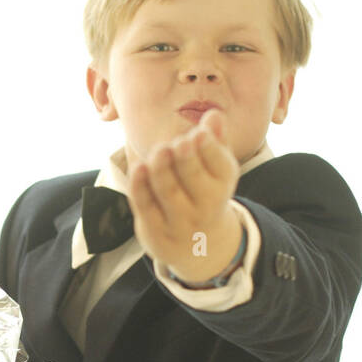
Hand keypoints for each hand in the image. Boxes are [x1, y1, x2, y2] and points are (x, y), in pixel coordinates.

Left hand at [127, 109, 240, 275]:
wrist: (196, 245)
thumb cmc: (204, 192)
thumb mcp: (216, 168)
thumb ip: (215, 141)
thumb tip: (213, 115)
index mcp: (223, 183)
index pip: (220, 166)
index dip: (208, 150)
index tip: (198, 134)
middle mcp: (205, 205)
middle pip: (193, 178)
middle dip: (186, 159)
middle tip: (178, 143)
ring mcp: (179, 220)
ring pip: (168, 191)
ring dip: (161, 168)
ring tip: (160, 150)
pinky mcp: (155, 229)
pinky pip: (145, 205)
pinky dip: (140, 185)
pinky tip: (138, 167)